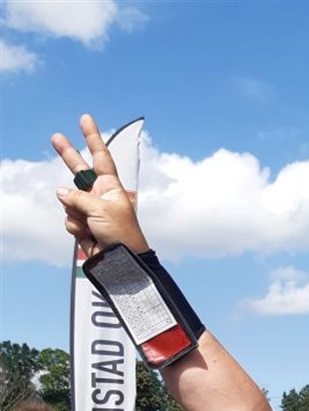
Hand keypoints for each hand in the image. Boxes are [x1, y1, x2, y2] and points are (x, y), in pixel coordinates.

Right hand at [51, 114, 148, 258]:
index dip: (92, 138)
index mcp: (110, 187)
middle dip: (67, 155)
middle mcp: (98, 196)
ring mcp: (88, 211)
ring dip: (77, 214)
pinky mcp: (82, 226)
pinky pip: (69, 221)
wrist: (121, 263)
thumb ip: (78, 197)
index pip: (100, 156)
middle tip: (55, 137)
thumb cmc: (121, 234)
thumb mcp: (101, 209)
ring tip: (92, 226)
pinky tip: (89, 236)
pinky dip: (76, 228)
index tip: (85, 119)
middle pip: (79, 170)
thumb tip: (60, 193)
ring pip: (68, 202)